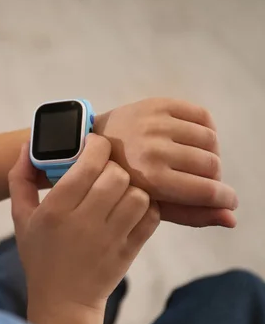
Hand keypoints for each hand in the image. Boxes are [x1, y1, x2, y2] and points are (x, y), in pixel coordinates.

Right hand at [9, 135, 159, 313]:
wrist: (63, 299)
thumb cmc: (40, 254)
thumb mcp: (21, 217)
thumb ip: (20, 179)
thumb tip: (26, 146)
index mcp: (56, 210)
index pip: (88, 164)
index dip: (96, 146)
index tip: (92, 145)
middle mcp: (84, 222)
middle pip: (117, 175)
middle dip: (112, 166)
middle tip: (103, 170)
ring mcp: (111, 237)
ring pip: (138, 194)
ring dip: (130, 187)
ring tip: (117, 190)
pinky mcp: (130, 250)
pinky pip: (151, 216)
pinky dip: (146, 206)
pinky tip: (130, 207)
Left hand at [94, 98, 237, 227]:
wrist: (91, 144)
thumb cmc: (121, 182)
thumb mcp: (150, 205)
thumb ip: (191, 214)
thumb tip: (232, 219)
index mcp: (151, 178)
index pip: (207, 190)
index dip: (225, 197)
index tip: (228, 200)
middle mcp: (155, 148)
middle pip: (212, 164)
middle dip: (213, 177)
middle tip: (201, 180)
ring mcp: (156, 123)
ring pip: (210, 139)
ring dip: (210, 153)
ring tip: (195, 161)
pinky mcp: (158, 104)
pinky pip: (202, 115)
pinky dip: (205, 129)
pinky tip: (191, 140)